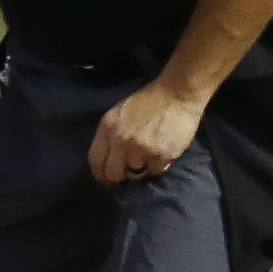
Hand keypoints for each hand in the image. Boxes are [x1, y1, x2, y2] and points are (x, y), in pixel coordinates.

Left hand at [89, 79, 208, 185]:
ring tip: (151, 153)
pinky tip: (164, 151)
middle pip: (113, 173)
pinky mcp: (160, 155)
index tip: (105, 178)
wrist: (177, 93)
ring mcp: (141, 149)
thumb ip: (111, 135)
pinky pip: (156, 170)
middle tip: (129, 171)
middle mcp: (121, 141)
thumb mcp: (119, 114)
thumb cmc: (148, 101)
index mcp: (107, 128)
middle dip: (120, 175)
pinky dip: (160, 164)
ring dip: (143, 166)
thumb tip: (109, 159)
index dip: (100, 173)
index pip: (95, 160)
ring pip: (136, 173)